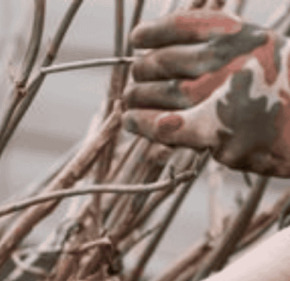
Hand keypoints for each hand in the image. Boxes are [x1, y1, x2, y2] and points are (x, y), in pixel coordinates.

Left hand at [123, 10, 289, 176]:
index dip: (153, 33)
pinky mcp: (211, 131)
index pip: (180, 26)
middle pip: (160, 62)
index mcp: (237, 36)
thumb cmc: (289, 90)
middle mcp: (222, 61)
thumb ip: (229, 47)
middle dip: (141, 71)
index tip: (138, 39)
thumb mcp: (264, 51)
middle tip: (135, 80)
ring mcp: (214, 96)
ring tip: (130, 102)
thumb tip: (184, 48)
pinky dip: (142, 123)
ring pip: (154, 93)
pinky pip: (162, 125)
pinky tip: (131, 121)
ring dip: (136, 98)